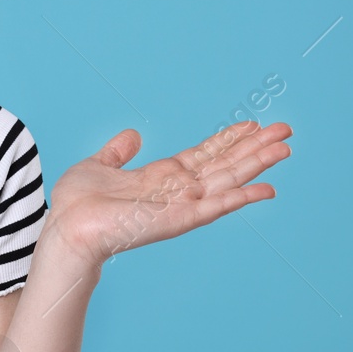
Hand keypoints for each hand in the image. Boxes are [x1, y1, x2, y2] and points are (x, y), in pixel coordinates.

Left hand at [43, 119, 291, 268]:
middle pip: (225, 165)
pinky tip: (268, 189)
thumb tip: (133, 135)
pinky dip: (242, 198)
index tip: (253, 123)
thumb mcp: (98, 165)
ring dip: (257, 165)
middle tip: (286, 130)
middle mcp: (177, 191)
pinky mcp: (178, 220)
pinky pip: (216, 207)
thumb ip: (118, 152)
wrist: (66, 227)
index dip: (229, 139)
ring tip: (285, 148)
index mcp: (161, 177)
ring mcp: (181, 206)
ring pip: (228, 181)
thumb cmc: (77, 204)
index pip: (205, 155)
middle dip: (255, 147)